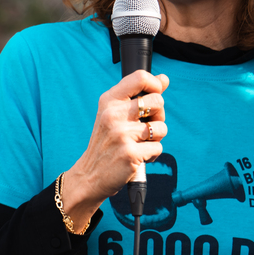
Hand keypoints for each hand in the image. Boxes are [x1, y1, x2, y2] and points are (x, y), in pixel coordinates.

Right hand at [59, 70, 169, 227]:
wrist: (89, 176)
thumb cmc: (106, 142)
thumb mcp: (115, 113)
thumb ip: (140, 95)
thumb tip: (164, 79)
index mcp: (109, 101)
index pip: (140, 77)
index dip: (155, 84)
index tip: (156, 94)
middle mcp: (114, 114)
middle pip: (158, 101)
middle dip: (159, 116)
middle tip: (145, 127)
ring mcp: (121, 134)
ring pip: (161, 127)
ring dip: (155, 138)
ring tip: (139, 143)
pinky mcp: (130, 154)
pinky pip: (158, 147)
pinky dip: (152, 154)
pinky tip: (137, 156)